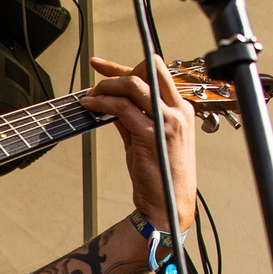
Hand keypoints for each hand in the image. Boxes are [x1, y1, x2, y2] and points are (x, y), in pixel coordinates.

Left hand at [85, 56, 197, 235]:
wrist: (168, 206)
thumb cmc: (161, 178)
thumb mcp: (148, 140)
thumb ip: (133, 119)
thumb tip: (112, 105)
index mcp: (181, 110)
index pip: (156, 75)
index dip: (127, 67)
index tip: (104, 66)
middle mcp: (178, 112)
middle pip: (149, 71)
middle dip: (119, 69)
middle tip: (97, 75)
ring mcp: (167, 122)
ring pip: (134, 85)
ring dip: (107, 86)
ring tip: (91, 95)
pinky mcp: (152, 134)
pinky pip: (123, 109)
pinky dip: (103, 103)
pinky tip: (91, 106)